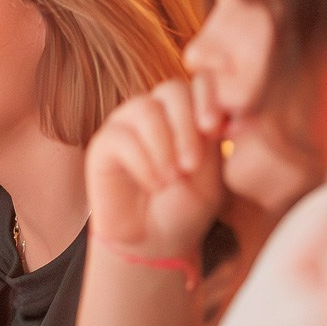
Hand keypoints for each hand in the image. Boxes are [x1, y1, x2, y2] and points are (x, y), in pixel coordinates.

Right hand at [86, 74, 223, 257]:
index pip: (198, 83)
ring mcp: (127, 126)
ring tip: (171, 179)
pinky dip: (142, 162)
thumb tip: (223, 113)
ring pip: (144, 108)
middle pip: (171, 90)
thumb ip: (213, 141)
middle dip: (186, 125)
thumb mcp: (212, 176)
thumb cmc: (185, 209)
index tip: (214, 128)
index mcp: (187, 115)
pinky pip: (121, 137)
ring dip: (163, 144)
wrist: (153, 242)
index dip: (207, 96)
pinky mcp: (103, 145)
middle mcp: (156, 113)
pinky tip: (153, 184)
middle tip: (192, 165)